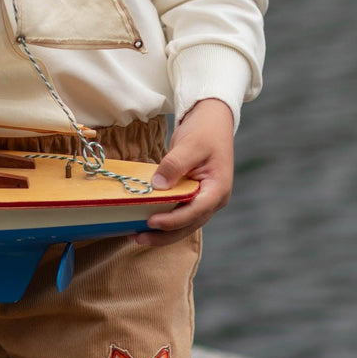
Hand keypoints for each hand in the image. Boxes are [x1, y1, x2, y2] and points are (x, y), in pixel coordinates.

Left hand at [135, 98, 234, 247]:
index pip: (196, 211)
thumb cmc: (206, 130)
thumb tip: (158, 185)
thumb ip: (175, 165)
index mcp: (218, 188)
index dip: (174, 220)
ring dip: (162, 232)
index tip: (152, 221)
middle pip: (189, 224)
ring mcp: (204, 199)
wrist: (212, 120)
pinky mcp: (193, 196)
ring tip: (138, 235)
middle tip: (139, 237)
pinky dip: (164, 219)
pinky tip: (145, 222)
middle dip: (164, 234)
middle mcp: (213, 199)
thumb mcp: (190, 144)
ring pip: (184, 224)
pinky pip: (179, 212)